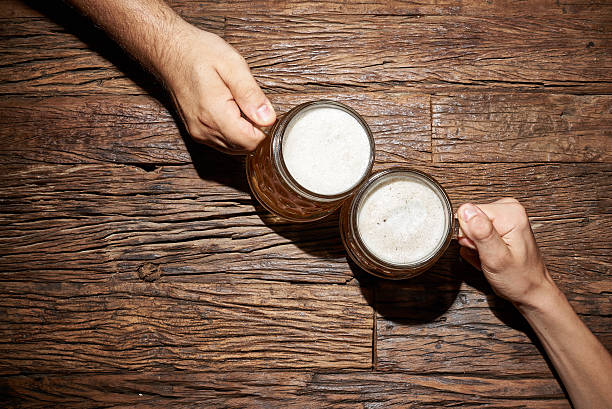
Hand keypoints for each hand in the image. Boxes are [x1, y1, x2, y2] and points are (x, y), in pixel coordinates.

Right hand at [160, 23, 275, 152]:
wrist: (169, 51)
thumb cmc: (198, 53)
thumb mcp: (232, 64)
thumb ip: (251, 94)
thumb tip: (268, 119)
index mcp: (214, 113)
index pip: (251, 142)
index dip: (265, 129)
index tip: (264, 110)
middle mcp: (204, 129)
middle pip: (244, 148)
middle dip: (256, 131)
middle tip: (253, 104)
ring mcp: (199, 133)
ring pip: (234, 148)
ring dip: (245, 132)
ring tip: (240, 105)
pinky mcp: (197, 132)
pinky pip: (223, 143)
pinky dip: (234, 133)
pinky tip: (232, 112)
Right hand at [457, 198, 556, 308]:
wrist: (531, 290)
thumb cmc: (520, 279)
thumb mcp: (497, 258)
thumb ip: (481, 233)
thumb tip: (466, 211)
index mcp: (511, 214)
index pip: (468, 212)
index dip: (468, 234)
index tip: (481, 248)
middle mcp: (509, 211)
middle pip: (469, 218)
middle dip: (472, 241)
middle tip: (487, 255)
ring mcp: (504, 218)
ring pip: (470, 227)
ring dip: (475, 246)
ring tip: (489, 257)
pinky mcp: (499, 226)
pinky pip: (475, 233)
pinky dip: (478, 248)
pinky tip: (489, 256)